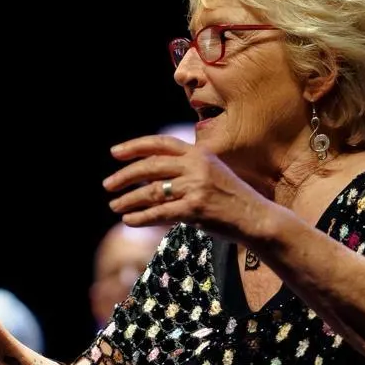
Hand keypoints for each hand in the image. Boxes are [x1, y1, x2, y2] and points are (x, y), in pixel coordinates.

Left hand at [103, 134, 270, 240]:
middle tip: (108, 185)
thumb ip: (185, 169)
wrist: (256, 217)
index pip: (161, 143)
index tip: (115, 154)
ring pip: (151, 191)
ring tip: (115, 206)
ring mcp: (196, 186)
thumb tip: (149, 176)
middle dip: (125, 176)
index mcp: (199, 153)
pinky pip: (159, 212)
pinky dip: (141, 217)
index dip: (135, 147)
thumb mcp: (211, 173)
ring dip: (128, 199)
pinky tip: (129, 221)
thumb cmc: (231, 198)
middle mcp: (196, 166)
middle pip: (150, 166)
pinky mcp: (196, 208)